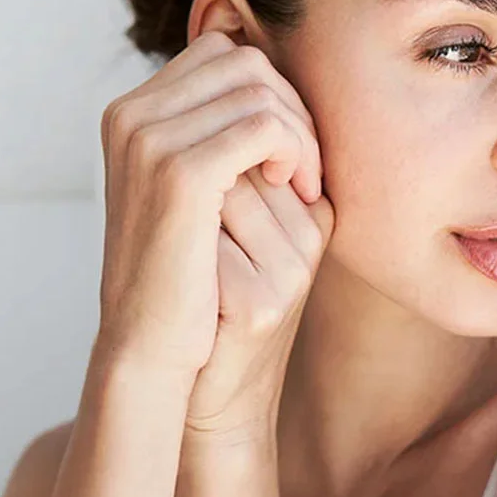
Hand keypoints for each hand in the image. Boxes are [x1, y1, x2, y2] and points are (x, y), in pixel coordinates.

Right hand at [94, 29, 334, 401]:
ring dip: (300, 135)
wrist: (152, 344)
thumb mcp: (198, 190)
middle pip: (245, 62)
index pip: (223, 54)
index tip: (288, 149)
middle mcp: (132, 114)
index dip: (270, 92)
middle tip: (305, 171)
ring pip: (260, 90)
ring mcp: (150, 139)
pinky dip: (296, 151)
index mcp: (133, 112)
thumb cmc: (185, 272)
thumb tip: (279, 89)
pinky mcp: (179, 172)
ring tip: (303, 188)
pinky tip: (298, 191)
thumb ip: (220, 133)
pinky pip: (264, 126)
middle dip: (290, 108)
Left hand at [183, 165, 333, 446]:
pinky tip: (190, 289)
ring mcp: (291, 271)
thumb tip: (207, 106)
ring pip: (218, 196)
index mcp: (316, 210)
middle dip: (197, 195)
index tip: (199, 214)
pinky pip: (203, 243)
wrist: (204, 390)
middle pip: (236, 166)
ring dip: (186, 222)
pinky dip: (180, 255)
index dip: (208, 172)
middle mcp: (313, 237)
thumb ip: (239, 172)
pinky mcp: (261, 303)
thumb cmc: (213, 301)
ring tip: (196, 267)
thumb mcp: (240, 230)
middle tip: (191, 242)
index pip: (257, 142)